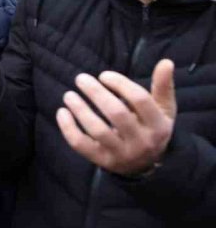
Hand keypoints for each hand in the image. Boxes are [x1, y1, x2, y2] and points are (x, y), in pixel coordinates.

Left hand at [57, 60, 175, 175]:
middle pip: (117, 113)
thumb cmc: (151, 128)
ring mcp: (122, 154)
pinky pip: (81, 145)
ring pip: (98, 130)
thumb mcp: (163, 110)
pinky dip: (68, 128)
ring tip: (69, 95)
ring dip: (80, 109)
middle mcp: (142, 142)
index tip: (103, 75)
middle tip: (80, 78)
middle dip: (96, 93)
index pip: (139, 99)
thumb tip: (166, 61)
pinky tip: (62, 112)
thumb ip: (163, 86)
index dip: (120, 83)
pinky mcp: (103, 161)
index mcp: (158, 126)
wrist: (146, 165)